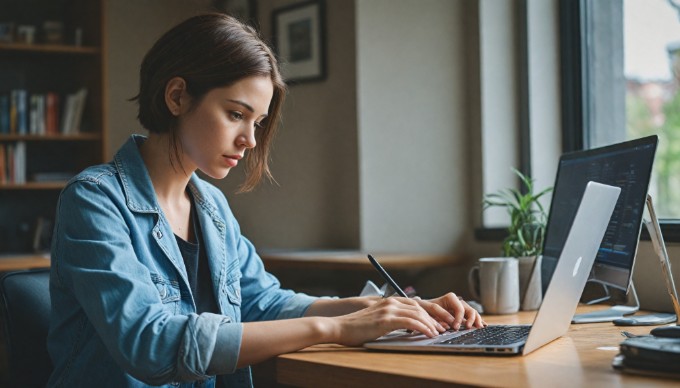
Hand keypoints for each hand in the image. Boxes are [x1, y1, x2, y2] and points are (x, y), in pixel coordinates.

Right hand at [330, 297, 446, 345]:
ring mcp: (388, 310)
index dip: (431, 312)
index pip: (417, 303)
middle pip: (421, 307)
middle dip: (435, 317)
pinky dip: (423, 328)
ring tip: (438, 333)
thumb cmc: (357, 327)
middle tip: (445, 327)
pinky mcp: (386, 320)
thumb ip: (392, 319)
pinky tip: (428, 334)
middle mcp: (391, 302)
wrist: (340, 327)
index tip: (440, 321)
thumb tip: (408, 327)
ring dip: (431, 324)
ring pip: (418, 314)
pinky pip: (411, 322)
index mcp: (389, 301)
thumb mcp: (378, 320)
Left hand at [416, 292, 485, 330]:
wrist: (423, 308)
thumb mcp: (429, 310)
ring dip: (476, 320)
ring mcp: (461, 308)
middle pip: (469, 309)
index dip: (459, 318)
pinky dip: (477, 321)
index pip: (459, 308)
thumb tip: (450, 324)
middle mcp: (457, 302)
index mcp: (450, 298)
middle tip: (468, 328)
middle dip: (471, 319)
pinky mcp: (462, 315)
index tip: (455, 327)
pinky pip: (472, 317)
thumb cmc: (425, 308)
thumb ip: (440, 315)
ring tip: (478, 328)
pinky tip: (482, 326)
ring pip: (473, 313)